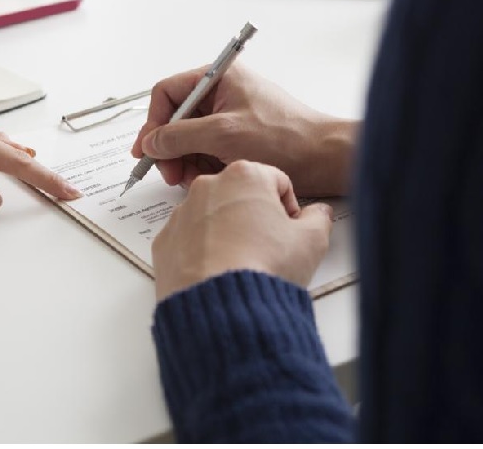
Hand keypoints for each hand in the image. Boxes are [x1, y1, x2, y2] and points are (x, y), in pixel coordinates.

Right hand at [131, 63, 357, 195]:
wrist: (325, 159)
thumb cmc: (285, 138)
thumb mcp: (223, 135)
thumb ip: (179, 137)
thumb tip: (150, 142)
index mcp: (219, 77)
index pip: (168, 93)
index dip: (153, 122)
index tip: (147, 150)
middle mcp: (222, 93)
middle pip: (175, 119)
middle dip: (170, 148)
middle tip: (170, 173)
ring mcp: (229, 117)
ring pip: (189, 139)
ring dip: (186, 161)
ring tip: (194, 179)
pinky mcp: (236, 139)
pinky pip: (206, 151)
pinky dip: (202, 167)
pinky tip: (210, 179)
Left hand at [152, 160, 332, 300]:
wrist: (221, 307)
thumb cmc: (262, 268)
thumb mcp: (311, 242)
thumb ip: (318, 219)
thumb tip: (318, 214)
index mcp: (244, 175)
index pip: (276, 181)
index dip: (289, 207)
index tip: (290, 229)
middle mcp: (207, 187)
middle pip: (240, 195)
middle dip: (255, 216)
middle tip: (268, 247)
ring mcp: (181, 214)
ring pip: (211, 216)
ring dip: (227, 233)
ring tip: (242, 263)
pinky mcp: (164, 242)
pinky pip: (188, 240)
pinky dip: (202, 251)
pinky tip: (218, 272)